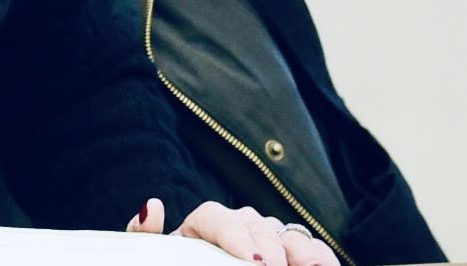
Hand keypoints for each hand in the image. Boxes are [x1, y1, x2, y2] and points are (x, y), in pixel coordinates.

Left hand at [127, 197, 340, 265]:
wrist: (197, 263)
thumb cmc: (179, 261)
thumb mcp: (160, 252)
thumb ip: (146, 234)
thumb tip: (153, 205)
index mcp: (204, 222)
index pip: (217, 217)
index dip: (234, 236)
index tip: (250, 260)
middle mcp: (240, 223)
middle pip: (256, 226)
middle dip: (268, 248)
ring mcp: (268, 236)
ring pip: (287, 234)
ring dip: (302, 251)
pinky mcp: (290, 251)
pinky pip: (310, 247)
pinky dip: (320, 256)